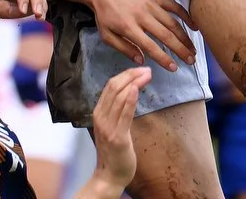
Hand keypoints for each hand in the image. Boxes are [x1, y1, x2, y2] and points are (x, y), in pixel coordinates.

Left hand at [84, 0, 197, 71]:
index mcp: (129, 28)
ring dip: (185, 37)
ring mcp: (150, 4)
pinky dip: (186, 16)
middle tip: (191, 61)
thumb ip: (124, 48)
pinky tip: (194, 27)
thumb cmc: (104, 13)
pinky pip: (174, 6)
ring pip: (172, 23)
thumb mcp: (106, 35)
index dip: (164, 59)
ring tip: (193, 49)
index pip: (151, 46)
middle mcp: (142, 16)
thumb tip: (142, 60)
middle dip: (181, 50)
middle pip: (166, 36)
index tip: (174, 68)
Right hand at [86, 67, 150, 195]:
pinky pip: (124, 114)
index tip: (138, 69)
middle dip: (131, 75)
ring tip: (146, 75)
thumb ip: (116, 112)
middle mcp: (100, 116)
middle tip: (146, 69)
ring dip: (134, 83)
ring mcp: (108, 126)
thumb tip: (128, 96)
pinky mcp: (117, 137)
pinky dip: (129, 100)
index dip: (124, 75)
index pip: (109, 86)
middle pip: (113, 87)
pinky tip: (136, 90)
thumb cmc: (114, 152)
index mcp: (98, 112)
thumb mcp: (111, 127)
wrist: (109, 175)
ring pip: (118, 97)